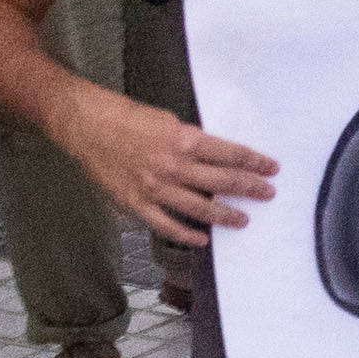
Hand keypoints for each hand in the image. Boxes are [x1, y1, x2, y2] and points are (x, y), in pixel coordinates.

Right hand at [53, 92, 279, 242]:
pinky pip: (165, 225)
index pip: (231, 154)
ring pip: (199, 208)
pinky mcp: (136, 203)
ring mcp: (155, 188)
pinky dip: (186, 235)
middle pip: (223, 182)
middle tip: (268, 194)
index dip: (255, 162)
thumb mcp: (170, 121)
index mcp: (186, 140)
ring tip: (244, 220)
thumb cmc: (128, 117)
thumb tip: (215, 156)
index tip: (271, 169)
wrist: (87, 125)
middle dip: (250, 189)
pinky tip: (203, 239)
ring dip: (225, 216)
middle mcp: (174, 166)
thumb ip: (193, 141)